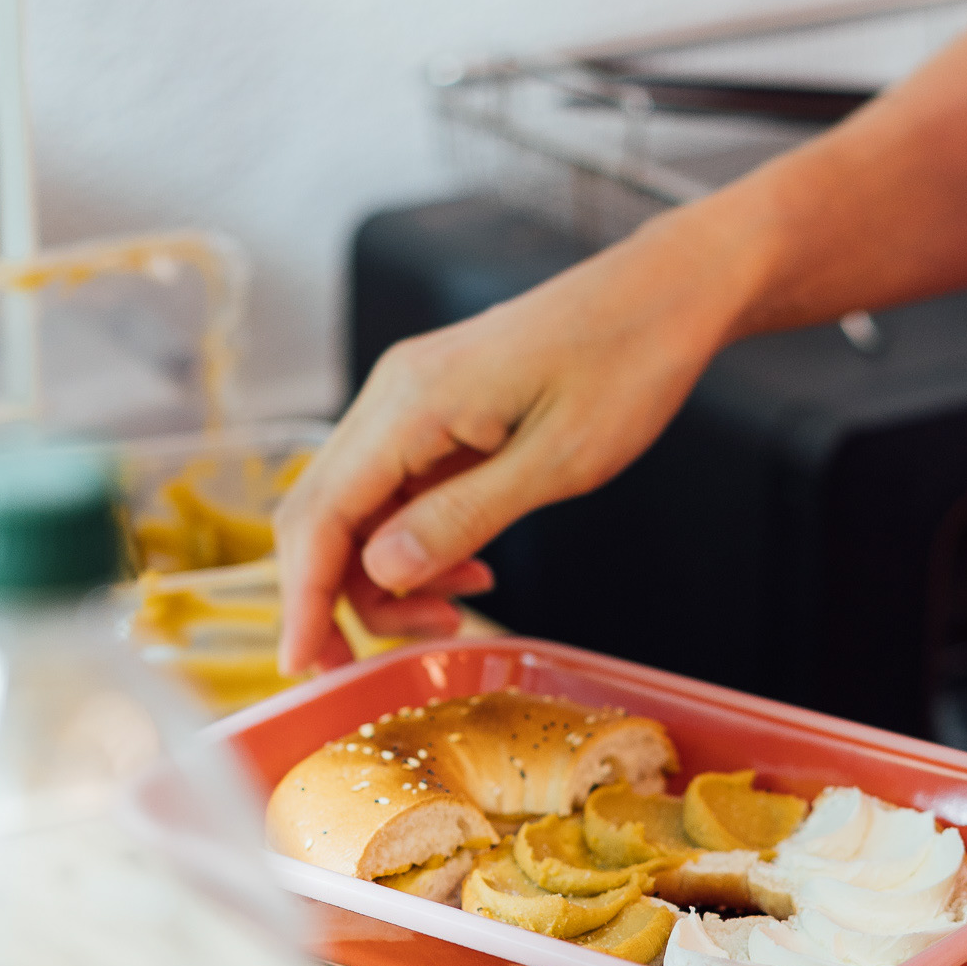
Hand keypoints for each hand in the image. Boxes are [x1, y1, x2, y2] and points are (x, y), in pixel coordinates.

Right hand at [276, 204, 751, 673]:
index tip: (301, 669)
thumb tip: (380, 571)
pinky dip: (418, 543)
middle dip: (339, 601)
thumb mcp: (557, 461)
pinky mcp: (437, 414)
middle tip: (382, 665)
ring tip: (457, 611)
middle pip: (322, 518)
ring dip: (390, 578)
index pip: (319, 516)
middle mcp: (393, 398)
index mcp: (411, 404)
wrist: (665, 296)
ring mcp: (411, 404)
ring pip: (359, 512)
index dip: (301, 599)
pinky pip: (398, 493)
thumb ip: (462, 516)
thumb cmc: (626, 365)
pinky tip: (471, 568)